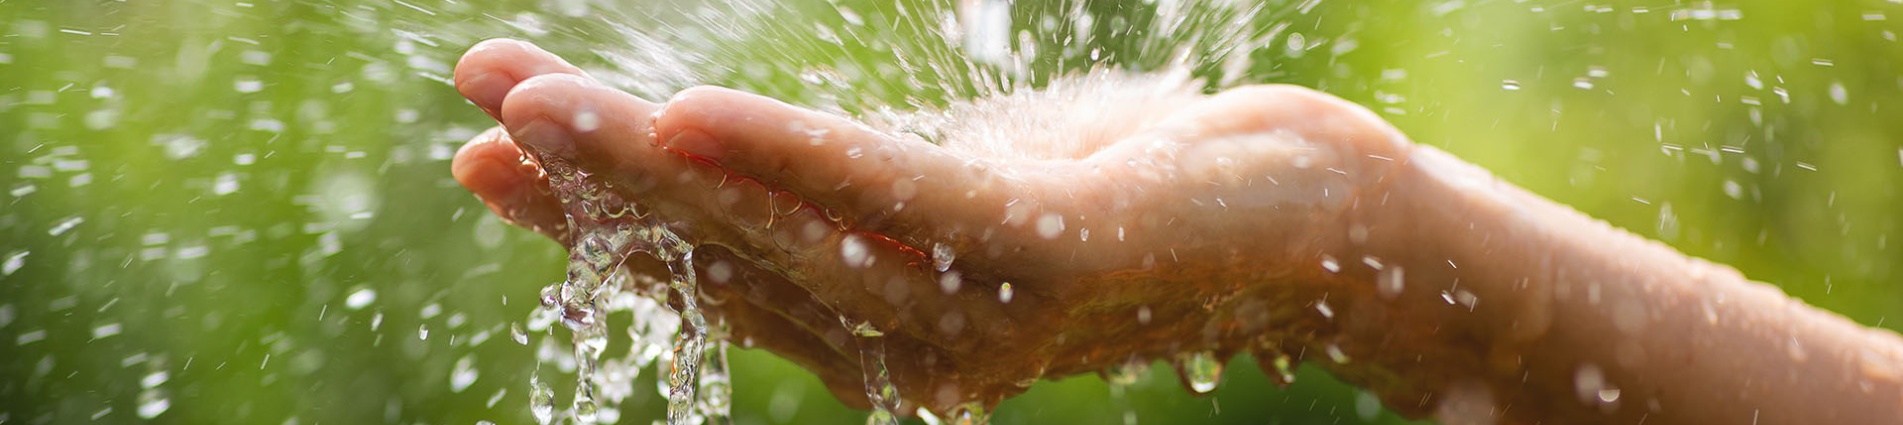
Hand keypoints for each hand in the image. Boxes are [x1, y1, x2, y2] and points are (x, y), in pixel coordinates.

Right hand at [450, 39, 1414, 414]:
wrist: (1301, 212)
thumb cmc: (1116, 192)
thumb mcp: (954, 185)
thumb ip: (851, 196)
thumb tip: (723, 153)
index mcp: (877, 334)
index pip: (707, 268)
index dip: (591, 214)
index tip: (482, 143)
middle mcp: (908, 349)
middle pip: (719, 251)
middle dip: (586, 178)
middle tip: (471, 100)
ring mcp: (970, 313)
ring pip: (777, 226)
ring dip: (646, 160)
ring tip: (529, 95)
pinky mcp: (1036, 253)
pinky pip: (886, 195)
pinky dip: (783, 157)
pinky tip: (683, 118)